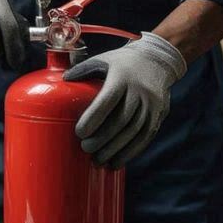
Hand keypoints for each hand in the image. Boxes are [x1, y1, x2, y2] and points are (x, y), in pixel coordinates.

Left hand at [63, 32, 186, 166]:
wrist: (158, 60)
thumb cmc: (123, 62)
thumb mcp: (104, 60)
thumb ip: (83, 69)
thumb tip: (63, 80)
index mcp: (122, 77)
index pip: (108, 100)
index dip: (94, 118)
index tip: (79, 133)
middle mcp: (139, 91)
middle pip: (121, 120)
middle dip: (102, 139)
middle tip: (86, 149)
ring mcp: (151, 104)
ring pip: (134, 132)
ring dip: (115, 150)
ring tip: (98, 160)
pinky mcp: (159, 115)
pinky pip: (145, 137)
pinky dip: (131, 152)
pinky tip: (117, 162)